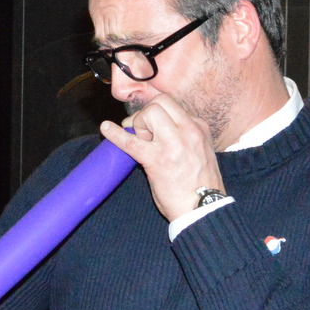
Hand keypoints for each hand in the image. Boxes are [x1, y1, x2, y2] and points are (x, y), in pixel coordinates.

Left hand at [98, 94, 224, 221]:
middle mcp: (189, 130)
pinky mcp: (157, 159)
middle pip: (160, 102)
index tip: (151, 129)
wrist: (204, 208)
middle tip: (143, 134)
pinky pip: (131, 140)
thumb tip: (156, 130)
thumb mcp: (200, 152)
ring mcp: (173, 144)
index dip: (157, 114)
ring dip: (138, 124)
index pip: (172, 106)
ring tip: (141, 142)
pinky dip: (115, 134)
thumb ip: (184, 137)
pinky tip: (106, 129)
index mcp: (199, 128)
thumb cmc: (200, 185)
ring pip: (149, 112)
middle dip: (146, 114)